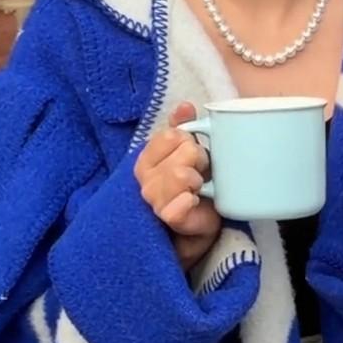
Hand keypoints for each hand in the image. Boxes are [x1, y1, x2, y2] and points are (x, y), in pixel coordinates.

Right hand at [134, 102, 221, 273]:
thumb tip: (184, 106)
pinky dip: (191, 202)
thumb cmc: (189, 193)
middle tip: (199, 177)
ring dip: (197, 182)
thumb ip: (181, 130)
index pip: (171, 135)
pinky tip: (193, 205)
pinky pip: (180, 204)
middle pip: (183, 151)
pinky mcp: (167, 220)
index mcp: (146, 159)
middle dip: (198, 161)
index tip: (193, 158)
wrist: (192, 236)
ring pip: (181, 175)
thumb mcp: (186, 158)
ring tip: (197, 192)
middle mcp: (144, 179)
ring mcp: (153, 201)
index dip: (189, 142)